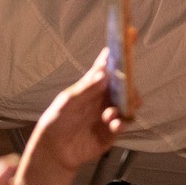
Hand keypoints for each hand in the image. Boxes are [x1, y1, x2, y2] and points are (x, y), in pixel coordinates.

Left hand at [29, 53, 127, 174]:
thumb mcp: (68, 102)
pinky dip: (121, 123)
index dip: (120, 49)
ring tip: (110, 113)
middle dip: (129, 82)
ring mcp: (110, 113)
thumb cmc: (58, 119)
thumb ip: (86, 89)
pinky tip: (113, 124)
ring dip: (125, 105)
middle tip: (127, 86)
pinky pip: (123, 124)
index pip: (109, 63)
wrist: (55, 150)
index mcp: (94, 83)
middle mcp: (105, 96)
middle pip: (125, 83)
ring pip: (129, 103)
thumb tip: (104, 74)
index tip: (130, 33)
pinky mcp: (111, 131)